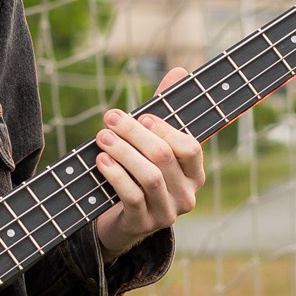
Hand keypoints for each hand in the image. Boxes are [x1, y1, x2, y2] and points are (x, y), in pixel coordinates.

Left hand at [93, 68, 205, 258]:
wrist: (124, 219)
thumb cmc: (141, 172)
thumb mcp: (153, 143)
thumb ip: (166, 110)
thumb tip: (180, 71)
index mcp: (195, 173)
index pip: (190, 147)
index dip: (165, 129)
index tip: (142, 116)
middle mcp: (187, 195)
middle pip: (164, 157)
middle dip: (134, 133)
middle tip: (110, 118)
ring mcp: (167, 213)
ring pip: (150, 177)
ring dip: (123, 153)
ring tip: (102, 136)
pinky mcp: (144, 224)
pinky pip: (132, 197)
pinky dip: (115, 175)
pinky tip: (101, 160)